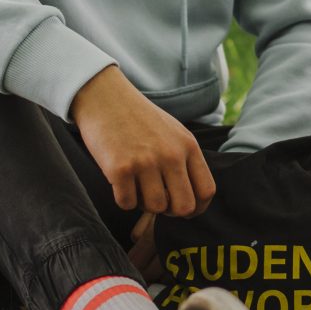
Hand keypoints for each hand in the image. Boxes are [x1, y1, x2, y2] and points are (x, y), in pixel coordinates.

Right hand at [71, 66, 215, 216]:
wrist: (105, 98)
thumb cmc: (139, 119)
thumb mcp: (173, 133)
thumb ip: (185, 160)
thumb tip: (192, 200)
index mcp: (188, 146)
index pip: (206, 191)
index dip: (197, 207)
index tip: (185, 210)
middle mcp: (171, 155)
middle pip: (184, 207)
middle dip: (171, 211)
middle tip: (158, 201)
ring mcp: (146, 162)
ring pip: (155, 208)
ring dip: (144, 203)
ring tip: (137, 185)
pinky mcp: (120, 169)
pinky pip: (127, 204)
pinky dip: (124, 199)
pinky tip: (120, 182)